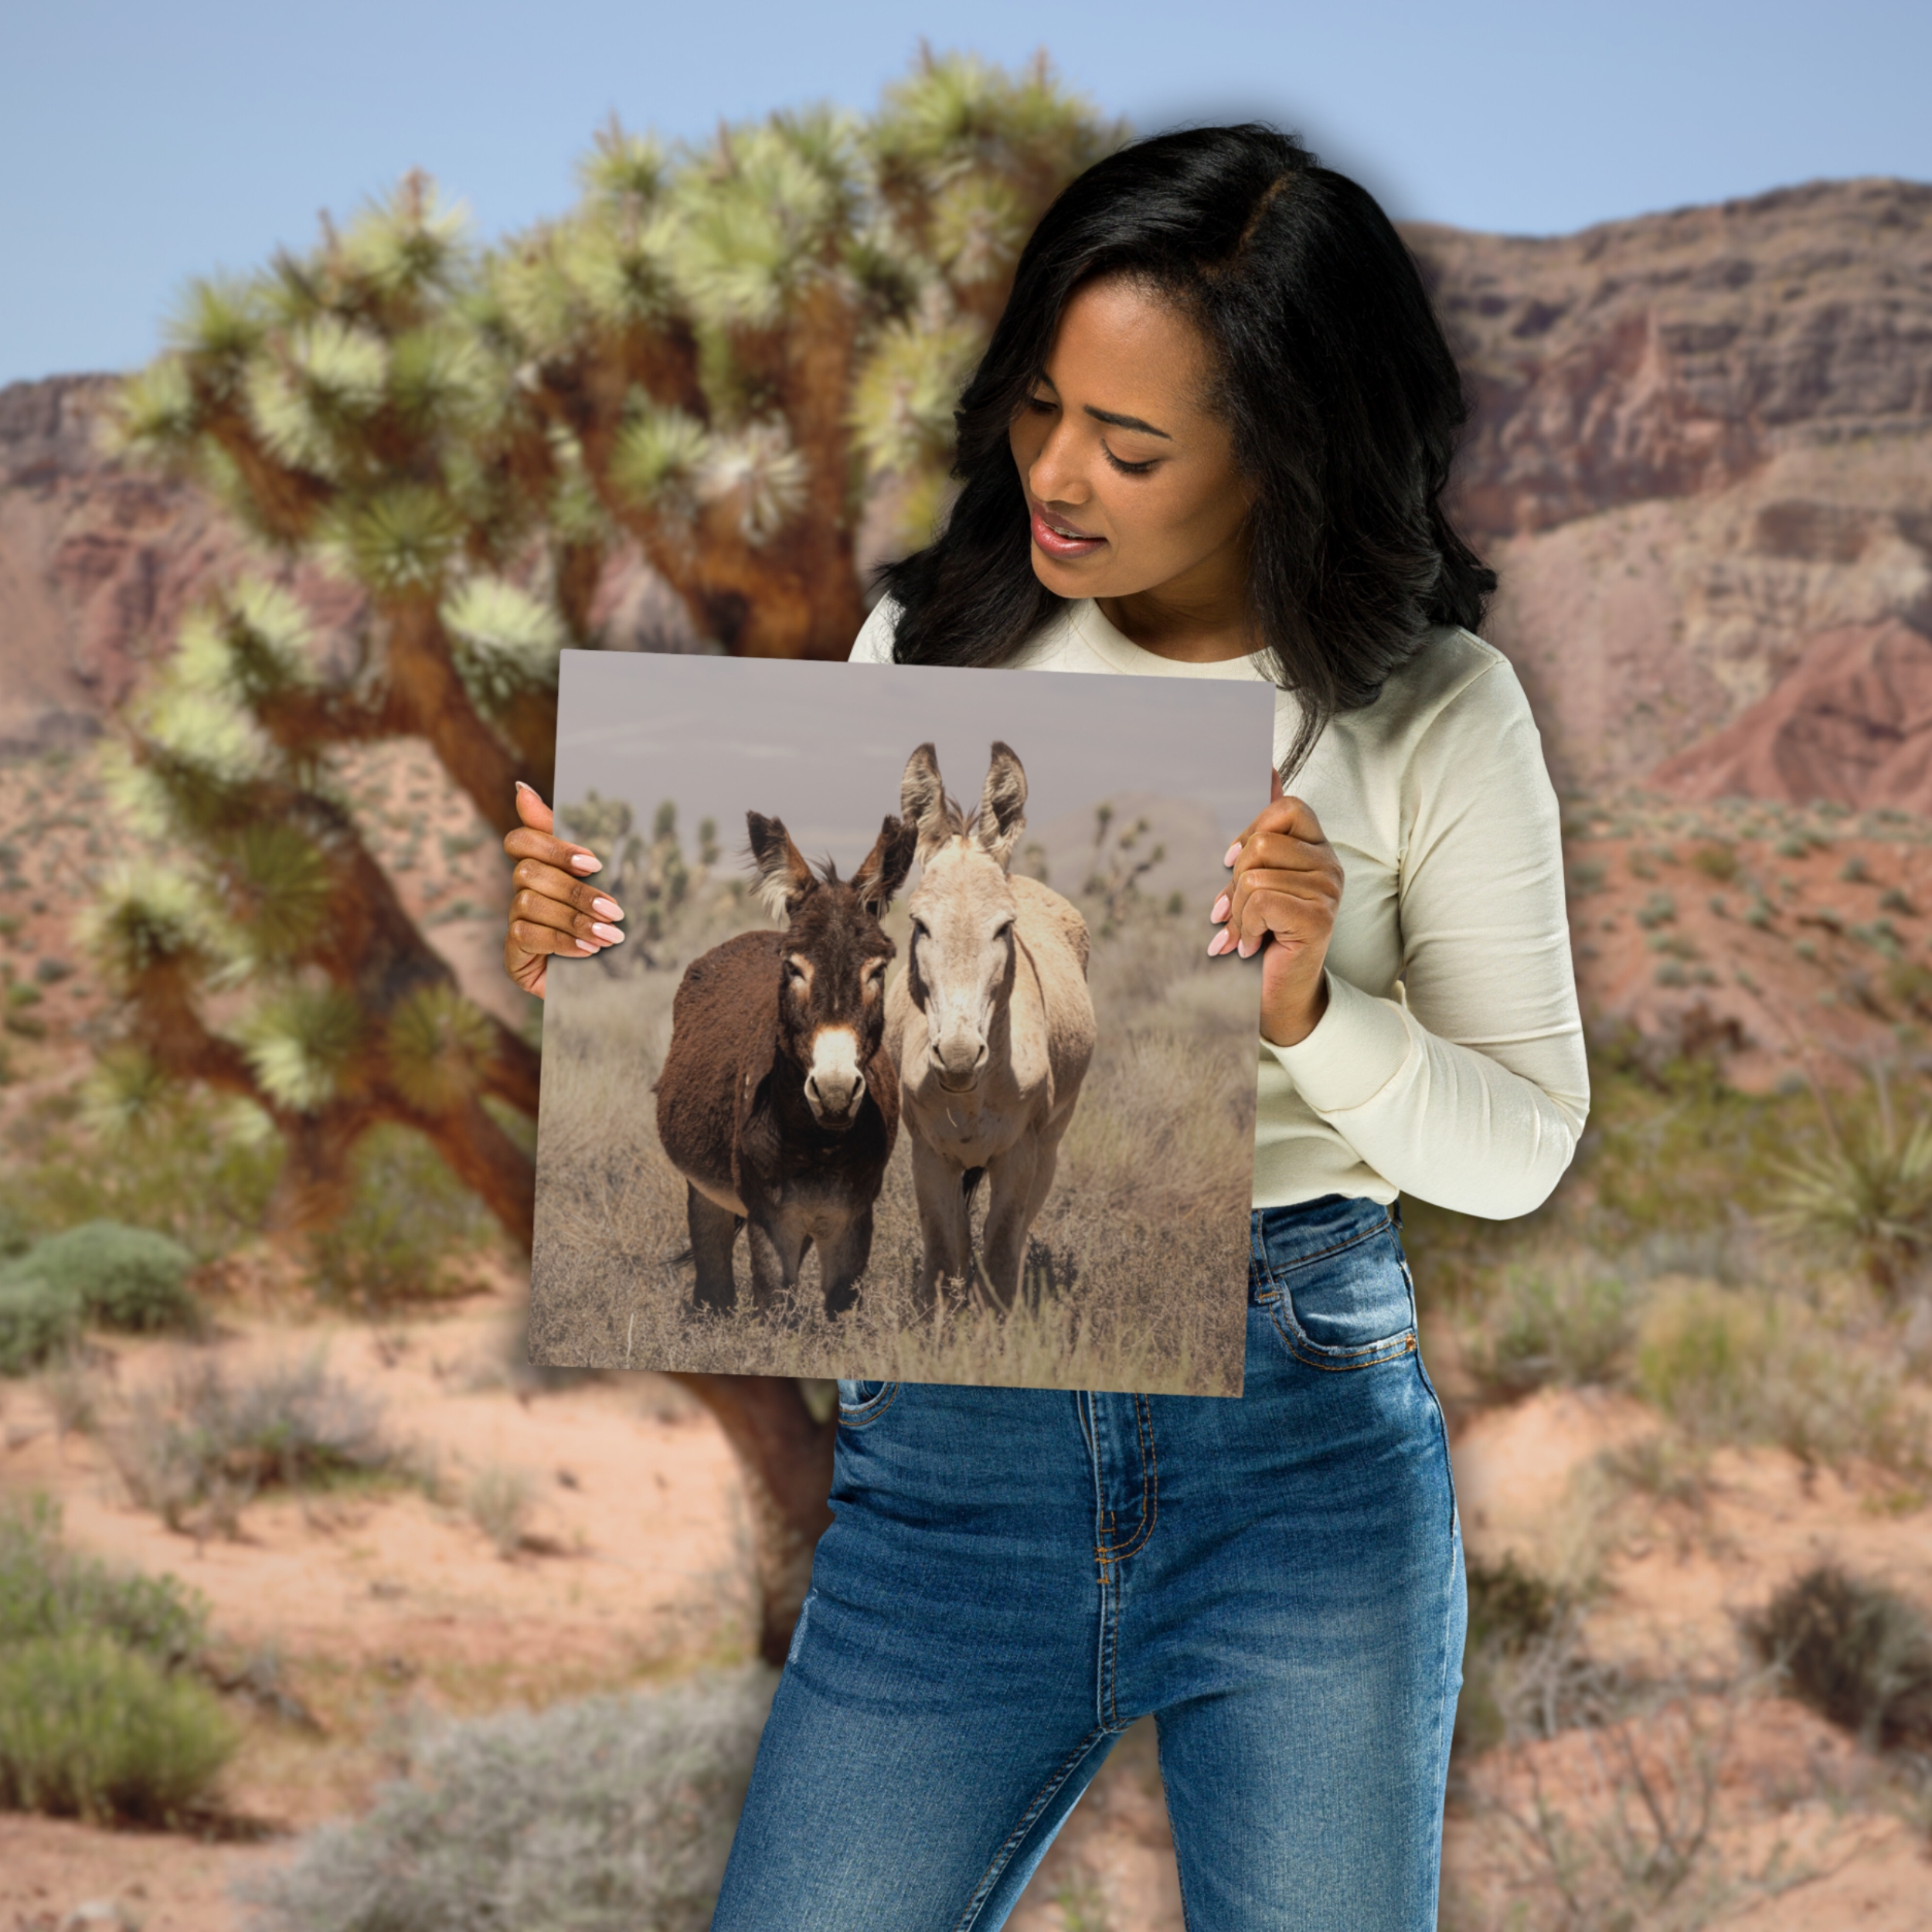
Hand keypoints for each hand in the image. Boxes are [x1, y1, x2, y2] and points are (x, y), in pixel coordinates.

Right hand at [502, 782, 625, 998]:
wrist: (603, 983)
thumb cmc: (602, 924)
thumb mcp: (596, 882)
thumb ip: (566, 838)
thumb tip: (521, 787)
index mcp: (539, 869)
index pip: (520, 841)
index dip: (552, 846)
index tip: (593, 863)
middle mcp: (520, 893)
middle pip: (529, 873)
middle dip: (576, 891)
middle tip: (615, 909)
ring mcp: (514, 924)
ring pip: (530, 905)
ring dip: (576, 920)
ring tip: (611, 936)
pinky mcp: (513, 954)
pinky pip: (529, 936)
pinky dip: (563, 942)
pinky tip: (590, 952)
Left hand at [1207, 770, 1343, 1047]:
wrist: (1281, 993)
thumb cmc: (1265, 934)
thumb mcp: (1255, 881)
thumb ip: (1260, 836)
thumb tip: (1269, 767)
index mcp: (1318, 849)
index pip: (1287, 807)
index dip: (1251, 831)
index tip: (1232, 864)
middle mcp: (1331, 865)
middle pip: (1262, 844)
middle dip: (1235, 882)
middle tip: (1235, 912)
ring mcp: (1329, 890)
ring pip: (1255, 875)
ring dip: (1237, 911)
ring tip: (1245, 934)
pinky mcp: (1319, 917)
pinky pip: (1261, 901)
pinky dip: (1244, 927)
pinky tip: (1252, 946)